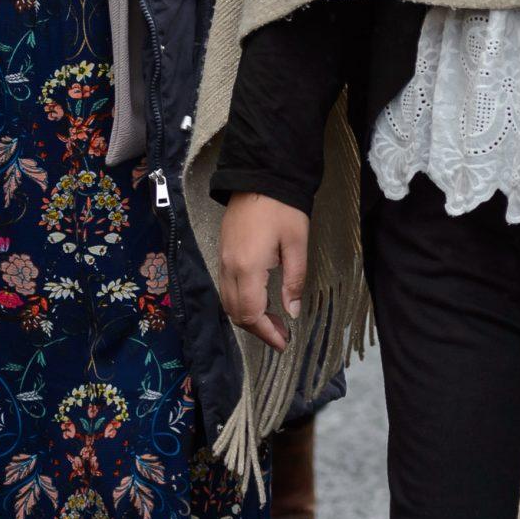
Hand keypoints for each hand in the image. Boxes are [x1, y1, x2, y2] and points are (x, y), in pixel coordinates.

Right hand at [219, 193, 308, 352]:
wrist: (259, 176)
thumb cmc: (283, 209)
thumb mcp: (297, 244)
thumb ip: (294, 281)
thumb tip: (292, 311)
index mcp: (248, 268)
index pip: (251, 313)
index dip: (266, 333)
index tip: (283, 343)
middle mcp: (229, 268)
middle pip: (236, 313)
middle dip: (258, 329)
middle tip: (281, 335)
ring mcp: (222, 260)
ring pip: (228, 302)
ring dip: (248, 317)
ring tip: (272, 321)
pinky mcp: (222, 252)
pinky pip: (226, 288)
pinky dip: (240, 302)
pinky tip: (259, 301)